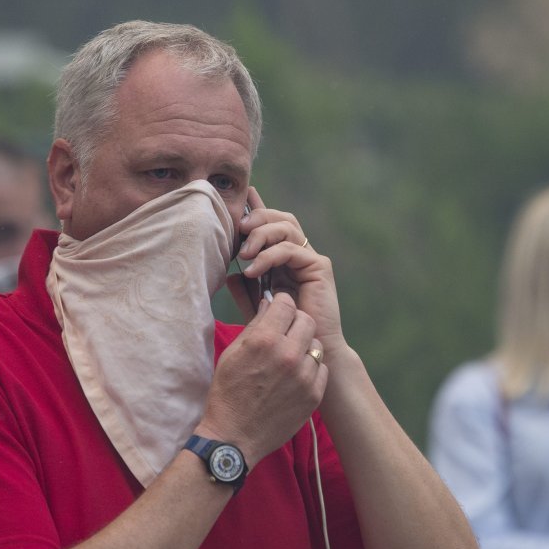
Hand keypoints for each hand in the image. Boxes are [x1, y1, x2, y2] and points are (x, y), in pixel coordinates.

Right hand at [196, 293, 327, 465]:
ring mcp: (304, 376)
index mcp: (264, 341)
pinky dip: (311, 368)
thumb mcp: (232, 353)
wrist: (234, 437)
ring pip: (316, 344)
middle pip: (306, 320)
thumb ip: (254, 326)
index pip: (286, 303)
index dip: (280, 304)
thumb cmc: (228, 392)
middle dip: (295, 321)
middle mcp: (288, 355)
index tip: (277, 311)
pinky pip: (322, 368)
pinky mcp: (314, 394)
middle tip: (285, 332)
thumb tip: (269, 304)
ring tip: (289, 358)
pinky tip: (296, 376)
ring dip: (304, 346)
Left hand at [233, 187, 346, 354]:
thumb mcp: (256, 309)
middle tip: (237, 229)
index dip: (257, 208)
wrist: (306, 352)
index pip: (271, 225)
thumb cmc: (283, 334)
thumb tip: (228, 274)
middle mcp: (300, 254)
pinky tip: (253, 269)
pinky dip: (269, 255)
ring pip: (286, 227)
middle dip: (256, 217)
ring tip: (243, 254)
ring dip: (261, 235)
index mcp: (285, 259)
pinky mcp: (319, 267)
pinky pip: (291, 249)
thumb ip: (245, 291)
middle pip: (281, 218)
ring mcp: (311, 259)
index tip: (240, 197)